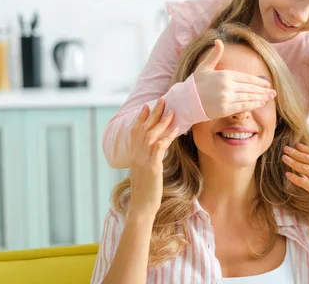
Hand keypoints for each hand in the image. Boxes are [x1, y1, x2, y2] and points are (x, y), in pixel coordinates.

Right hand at [128, 99, 179, 216]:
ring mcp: (142, 160)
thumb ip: (147, 160)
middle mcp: (136, 155)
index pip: (135, 131)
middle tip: (162, 100)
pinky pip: (159, 147)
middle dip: (153, 113)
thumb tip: (153, 152)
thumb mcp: (144, 172)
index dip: (141, 118)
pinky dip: (167, 137)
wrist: (141, 207)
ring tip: (171, 111)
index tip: (146, 106)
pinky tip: (175, 130)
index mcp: (133, 155)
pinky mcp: (152, 167)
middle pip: (144, 129)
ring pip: (151, 135)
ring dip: (162, 122)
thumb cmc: (145, 192)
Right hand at [193, 39, 275, 118]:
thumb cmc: (196, 83)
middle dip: (263, 90)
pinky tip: (260, 104)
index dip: (258, 81)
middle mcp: (227, 85)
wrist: (186, 100)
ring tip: (269, 98)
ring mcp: (226, 97)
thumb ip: (214, 55)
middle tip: (273, 92)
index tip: (267, 84)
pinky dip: (253, 105)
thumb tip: (218, 41)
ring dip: (260, 97)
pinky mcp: (225, 108)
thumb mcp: (204, 66)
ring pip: (248, 97)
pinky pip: (243, 106)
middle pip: (250, 88)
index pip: (246, 78)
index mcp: (224, 74)